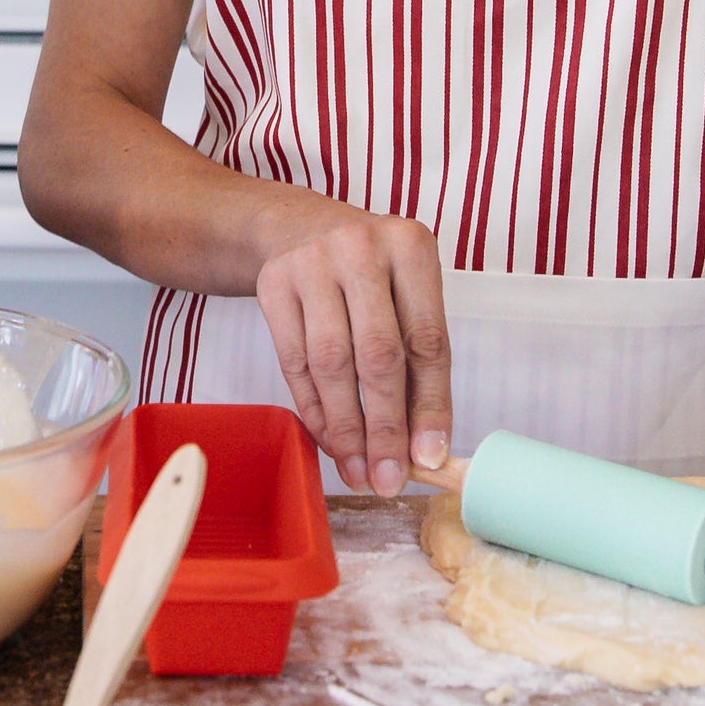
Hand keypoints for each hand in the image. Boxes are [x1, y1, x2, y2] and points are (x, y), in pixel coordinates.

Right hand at [253, 205, 452, 493]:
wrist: (299, 226)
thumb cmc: (369, 273)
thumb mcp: (406, 295)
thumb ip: (418, 364)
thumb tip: (424, 449)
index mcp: (411, 247)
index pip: (426, 340)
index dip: (430, 406)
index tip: (429, 457)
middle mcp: (362, 248)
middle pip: (378, 354)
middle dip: (385, 427)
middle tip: (387, 479)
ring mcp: (313, 263)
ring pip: (332, 363)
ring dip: (346, 428)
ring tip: (358, 471)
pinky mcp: (274, 284)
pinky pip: (294, 362)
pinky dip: (314, 409)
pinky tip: (329, 440)